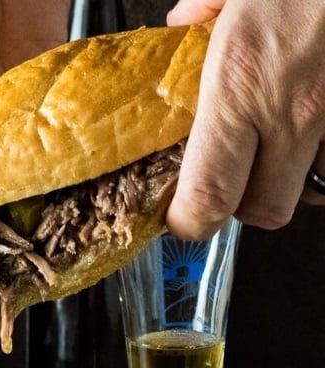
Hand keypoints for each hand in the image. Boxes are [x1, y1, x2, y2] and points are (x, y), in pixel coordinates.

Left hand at [166, 0, 324, 238]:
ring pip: (310, 189)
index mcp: (242, 83)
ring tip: (275, 144)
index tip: (181, 216)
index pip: (208, 195)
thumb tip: (185, 20)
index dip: (191, 222)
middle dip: (241, 208)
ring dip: (286, 178)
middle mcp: (294, 110)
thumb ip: (206, 5)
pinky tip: (314, 120)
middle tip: (229, 180)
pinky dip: (324, 151)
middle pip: (264, 211)